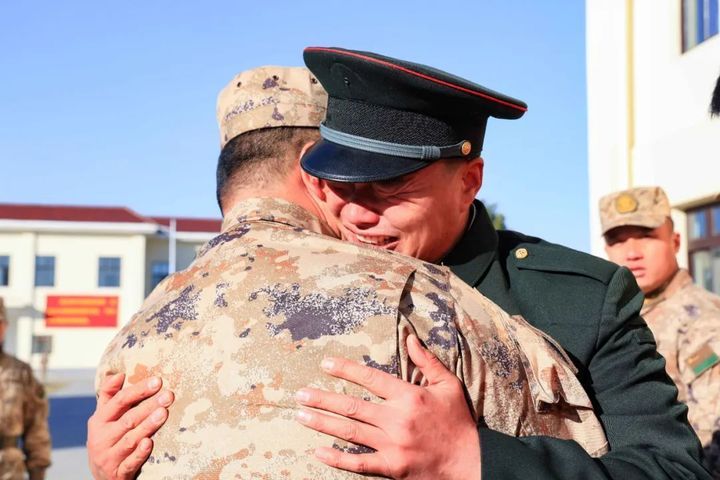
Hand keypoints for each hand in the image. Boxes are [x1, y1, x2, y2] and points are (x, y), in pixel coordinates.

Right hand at [87, 373, 173, 479]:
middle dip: (149, 406)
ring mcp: (109, 457)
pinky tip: (149, 443)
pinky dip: (139, 454)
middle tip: (168, 396)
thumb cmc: (107, 438)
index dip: (139, 390)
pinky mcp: (117, 473)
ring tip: (164, 413)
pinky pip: (130, 463)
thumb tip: (118, 374)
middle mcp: (101, 438)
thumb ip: (109, 395)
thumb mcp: (103, 418)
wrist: (100, 476)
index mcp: (99, 421)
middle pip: (128, 419)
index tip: (158, 381)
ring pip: (130, 440)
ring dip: (147, 426)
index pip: (119, 401)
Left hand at [295, 335, 480, 478]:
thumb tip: (410, 338)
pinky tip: (319, 451)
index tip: (326, 364)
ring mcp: (392, 445)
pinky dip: (337, 458)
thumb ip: (427, 361)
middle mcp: (396, 419)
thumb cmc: (458, 421)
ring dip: (322, 423)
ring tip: (301, 416)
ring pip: (349, 431)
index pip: (370, 378)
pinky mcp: (391, 467)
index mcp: (409, 396)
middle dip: (322, 399)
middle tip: (300, 394)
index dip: (346, 370)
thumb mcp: (448, 385)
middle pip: (351, 406)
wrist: (471, 461)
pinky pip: (358, 463)